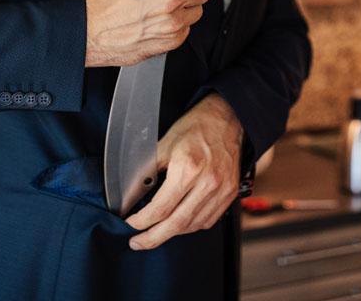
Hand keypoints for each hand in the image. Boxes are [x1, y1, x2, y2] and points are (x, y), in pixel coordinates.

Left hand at [125, 93, 243, 249]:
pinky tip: (178, 224)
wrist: (227, 119)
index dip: (142, 221)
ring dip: (172, 233)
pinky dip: (190, 226)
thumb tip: (131, 194)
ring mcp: (222, 190)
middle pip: (176, 224)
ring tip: (155, 233)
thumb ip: (148, 171)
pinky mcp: (230, 194)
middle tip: (137, 242)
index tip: (130, 223)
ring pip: (193, 225)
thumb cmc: (195, 128)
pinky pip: (208, 220)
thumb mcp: (164, 144)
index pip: (161, 208)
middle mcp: (208, 183)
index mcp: (189, 168)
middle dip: (153, 237)